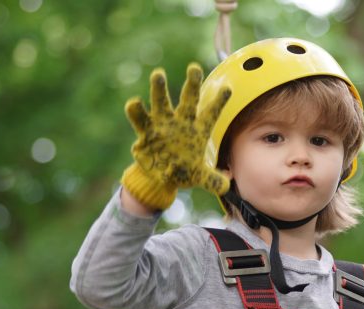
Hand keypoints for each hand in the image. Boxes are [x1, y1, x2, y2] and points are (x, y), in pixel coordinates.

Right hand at [121, 63, 231, 209]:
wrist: (161, 177)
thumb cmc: (183, 171)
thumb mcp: (199, 177)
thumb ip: (212, 180)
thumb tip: (226, 185)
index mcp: (197, 131)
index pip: (211, 114)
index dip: (219, 103)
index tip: (228, 89)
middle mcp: (180, 123)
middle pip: (188, 101)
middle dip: (191, 85)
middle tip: (195, 68)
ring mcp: (162, 125)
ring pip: (161, 103)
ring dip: (159, 90)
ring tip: (158, 75)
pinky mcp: (146, 132)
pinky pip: (140, 119)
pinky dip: (136, 111)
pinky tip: (134, 103)